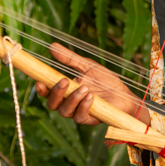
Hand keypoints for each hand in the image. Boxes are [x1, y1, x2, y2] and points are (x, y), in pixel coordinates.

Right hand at [35, 43, 150, 125]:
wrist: (125, 94)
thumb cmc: (105, 80)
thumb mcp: (87, 66)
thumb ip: (69, 59)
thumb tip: (52, 46)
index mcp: (66, 91)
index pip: (48, 92)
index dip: (41, 89)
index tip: (39, 81)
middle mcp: (69, 103)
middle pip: (52, 104)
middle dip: (55, 93)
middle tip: (65, 80)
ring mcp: (78, 112)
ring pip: (64, 111)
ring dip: (72, 99)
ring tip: (84, 87)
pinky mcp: (90, 119)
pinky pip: (80, 117)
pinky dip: (84, 106)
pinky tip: (91, 96)